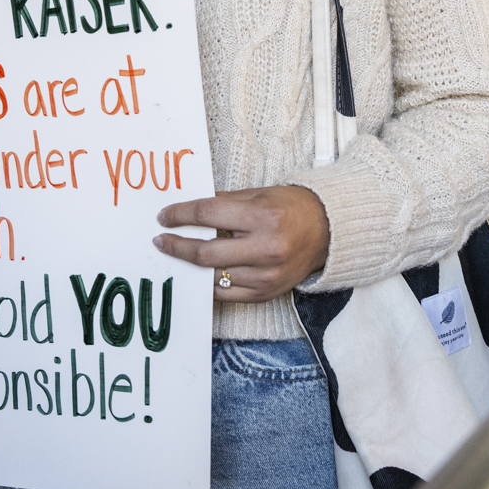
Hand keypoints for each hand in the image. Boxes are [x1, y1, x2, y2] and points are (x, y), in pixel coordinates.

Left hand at [153, 185, 330, 302]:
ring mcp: (266, 275)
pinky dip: (208, 283)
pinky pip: (225, 293)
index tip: (164, 217)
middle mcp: (266, 248)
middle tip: (161, 241)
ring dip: (191, 266)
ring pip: (213, 276)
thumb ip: (223, 202)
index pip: (209, 215)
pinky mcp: (266, 293)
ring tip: (179, 255)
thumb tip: (187, 208)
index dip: (181, 215)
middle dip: (177, 246)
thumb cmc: (291, 208)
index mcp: (263, 217)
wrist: (328, 232)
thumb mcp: (259, 195)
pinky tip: (199, 273)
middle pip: (206, 252)